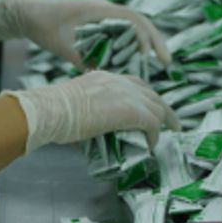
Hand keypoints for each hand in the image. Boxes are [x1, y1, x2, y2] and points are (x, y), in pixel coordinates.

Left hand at [0, 0, 170, 68]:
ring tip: (156, 63)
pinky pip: (120, 32)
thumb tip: (104, 78)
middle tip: (167, 62)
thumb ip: (83, 60)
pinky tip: (133, 61)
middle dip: (155, 41)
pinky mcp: (97, 23)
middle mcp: (105, 10)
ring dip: (144, 42)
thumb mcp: (63, 46)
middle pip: (139, 22)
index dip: (150, 38)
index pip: (135, 20)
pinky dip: (131, 44)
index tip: (158, 58)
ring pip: (132, 27)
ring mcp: (102, 15)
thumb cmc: (44, 27)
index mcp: (100, 11)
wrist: (28, 14)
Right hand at [2, 71, 178, 152]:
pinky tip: (151, 144)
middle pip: (150, 92)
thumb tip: (91, 140)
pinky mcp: (132, 111)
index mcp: (104, 78)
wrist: (52, 110)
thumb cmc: (54, 113)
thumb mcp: (75, 108)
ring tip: (167, 134)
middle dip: (161, 107)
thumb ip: (89, 118)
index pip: (133, 83)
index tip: (148, 108)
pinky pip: (152, 123)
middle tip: (170, 121)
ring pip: (157, 107)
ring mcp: (127, 95)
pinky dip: (154, 135)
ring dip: (162, 122)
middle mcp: (119, 82)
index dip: (143, 97)